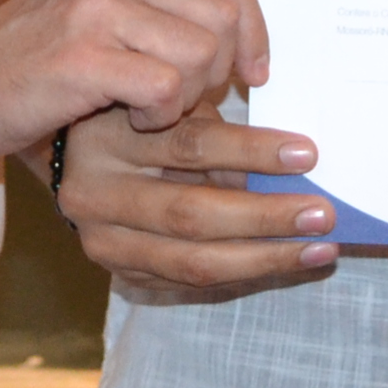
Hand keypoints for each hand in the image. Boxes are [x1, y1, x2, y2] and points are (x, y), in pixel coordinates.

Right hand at [0, 0, 267, 155]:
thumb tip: (251, 33)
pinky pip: (168, 86)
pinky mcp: (83, 53)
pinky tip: (134, 118)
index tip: (251, 70)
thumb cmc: (43, 52)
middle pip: (224, 14)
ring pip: (203, 50)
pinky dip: (163, 115)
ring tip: (156, 107)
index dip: (253, 29)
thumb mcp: (111, 4)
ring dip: (192, 95)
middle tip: (190, 97)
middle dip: (222, 69)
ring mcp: (97, 4)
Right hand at [35, 102, 337, 293]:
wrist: (65, 152)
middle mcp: (94, 194)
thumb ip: (212, 131)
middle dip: (266, 217)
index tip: (307, 155)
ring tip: (318, 250)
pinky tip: (282, 263)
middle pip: (191, 214)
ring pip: (191, 261)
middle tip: (323, 215)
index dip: (252, 152)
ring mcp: (100, 241)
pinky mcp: (116, 272)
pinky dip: (240, 274)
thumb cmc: (131, 115)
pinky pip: (186, 281)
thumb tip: (289, 167)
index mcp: (107, 137)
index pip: (190, 146)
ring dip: (264, 257)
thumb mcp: (164, 105)